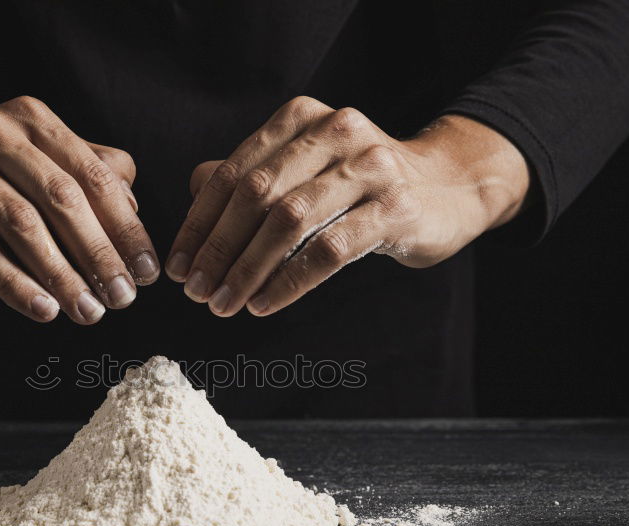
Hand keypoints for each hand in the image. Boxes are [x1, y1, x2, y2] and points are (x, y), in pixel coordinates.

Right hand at [0, 82, 158, 323]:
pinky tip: (42, 310)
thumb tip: (133, 207)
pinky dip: (13, 282)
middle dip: (99, 255)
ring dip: (61, 275)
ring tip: (88, 312)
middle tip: (123, 298)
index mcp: (34, 121)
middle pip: (62, 199)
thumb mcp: (33, 157)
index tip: (148, 272)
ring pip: (21, 225)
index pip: (94, 177)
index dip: (126, 228)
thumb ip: (85, 172)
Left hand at [165, 97, 529, 316]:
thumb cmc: (360, 184)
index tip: (179, 266)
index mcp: (301, 119)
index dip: (200, 224)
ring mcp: (369, 167)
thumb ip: (252, 174)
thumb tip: (196, 188)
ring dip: (248, 269)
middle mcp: (334, 132)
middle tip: (197, 292)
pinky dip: (290, 281)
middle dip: (219, 250)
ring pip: (290, 221)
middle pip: (257, 195)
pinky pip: (330, 249)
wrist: (449, 188)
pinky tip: (265, 304)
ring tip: (225, 304)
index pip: (234, 173)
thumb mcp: (304, 169)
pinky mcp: (395, 208)